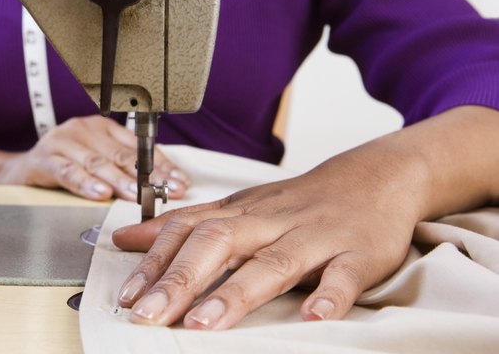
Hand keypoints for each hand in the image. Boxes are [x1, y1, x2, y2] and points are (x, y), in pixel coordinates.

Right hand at [0, 116, 188, 200]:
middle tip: (165, 191)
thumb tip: (164, 187)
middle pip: (122, 154)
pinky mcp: (44, 158)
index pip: (139, 146)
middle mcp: (85, 130)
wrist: (17, 173)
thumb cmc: (63, 169)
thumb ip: (124, 170)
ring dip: (120, 181)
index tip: (179, 183)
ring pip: (98, 163)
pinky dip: (85, 184)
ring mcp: (63, 142)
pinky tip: (100, 193)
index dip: (162, 166)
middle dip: (148, 176)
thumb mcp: (97, 164)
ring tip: (137, 195)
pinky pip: (68, 172)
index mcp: (103, 128)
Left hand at [112, 150, 426, 328]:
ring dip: (235, 293)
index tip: (127, 295)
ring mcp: (315, 237)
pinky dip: (329, 295)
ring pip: (272, 263)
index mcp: (241, 213)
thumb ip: (186, 225)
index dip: (155, 261)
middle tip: (149, 315)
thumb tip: (128, 239)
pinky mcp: (357, 254)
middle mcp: (271, 222)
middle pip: (219, 244)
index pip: (188, 231)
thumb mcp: (238, 207)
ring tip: (204, 323)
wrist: (374, 177)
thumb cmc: (298, 201)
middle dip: (180, 280)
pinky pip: (344, 276)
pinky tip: (313, 317)